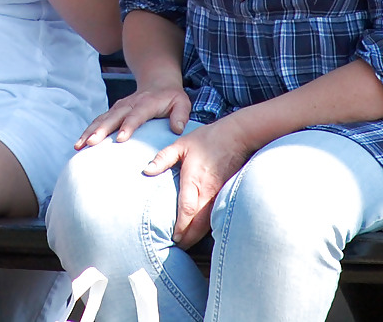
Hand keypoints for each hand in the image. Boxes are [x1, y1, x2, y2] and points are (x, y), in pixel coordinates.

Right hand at [75, 84, 191, 149]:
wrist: (158, 82)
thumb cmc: (171, 97)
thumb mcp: (182, 103)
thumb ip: (181, 115)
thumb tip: (177, 129)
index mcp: (147, 103)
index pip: (136, 115)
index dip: (128, 126)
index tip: (120, 138)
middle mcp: (130, 104)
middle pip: (113, 117)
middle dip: (101, 130)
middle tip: (91, 142)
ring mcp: (119, 107)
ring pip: (102, 118)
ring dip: (90, 131)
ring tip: (79, 145)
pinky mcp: (113, 111)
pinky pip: (99, 120)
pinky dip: (88, 130)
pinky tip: (80, 143)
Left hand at [144, 117, 252, 248]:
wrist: (236, 136)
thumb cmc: (206, 139)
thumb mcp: (181, 145)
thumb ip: (163, 158)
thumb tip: (146, 170)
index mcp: (194, 180)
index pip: (187, 210)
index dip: (181, 227)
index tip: (174, 238)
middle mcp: (208, 191)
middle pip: (199, 223)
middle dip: (189, 238)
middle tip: (179, 246)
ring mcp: (220, 193)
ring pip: (210, 222)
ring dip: (200, 235)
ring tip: (189, 243)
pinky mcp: (227, 193)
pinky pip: (218, 214)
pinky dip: (210, 225)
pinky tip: (203, 229)